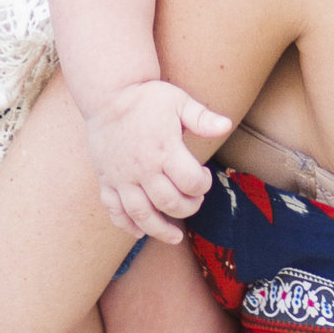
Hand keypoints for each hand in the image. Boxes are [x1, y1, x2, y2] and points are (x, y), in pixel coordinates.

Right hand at [78, 76, 233, 243]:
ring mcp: (122, 177)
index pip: (190, 182)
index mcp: (164, 149)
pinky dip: (125, 225)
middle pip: (169, 203)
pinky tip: (139, 231)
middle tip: (194, 201)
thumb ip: (202, 117)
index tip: (203, 176)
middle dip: (188, 208)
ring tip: (175, 237)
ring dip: (159, 230)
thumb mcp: (178, 101)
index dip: (203, 185)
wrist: (108, 94)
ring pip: (141, 214)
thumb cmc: (147, 98)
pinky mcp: (106, 180)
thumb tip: (226, 125)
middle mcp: (142, 168)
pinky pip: (114, 209)